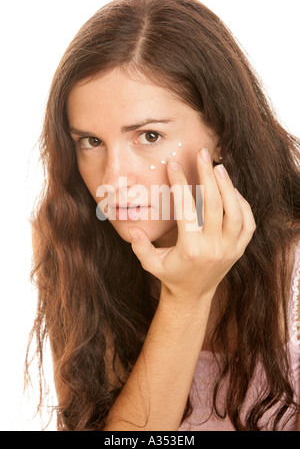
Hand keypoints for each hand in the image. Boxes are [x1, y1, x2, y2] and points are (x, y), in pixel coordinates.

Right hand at [128, 148, 255, 304]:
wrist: (193, 295)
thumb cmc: (170, 275)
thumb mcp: (151, 264)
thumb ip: (140, 247)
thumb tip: (132, 227)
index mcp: (190, 249)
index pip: (185, 208)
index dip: (179, 183)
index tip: (174, 165)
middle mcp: (213, 247)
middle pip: (214, 204)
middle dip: (207, 175)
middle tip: (203, 154)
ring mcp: (230, 248)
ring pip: (235, 211)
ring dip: (227, 186)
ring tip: (218, 166)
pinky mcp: (239, 249)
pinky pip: (247, 222)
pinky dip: (242, 203)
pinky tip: (230, 189)